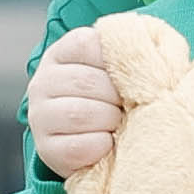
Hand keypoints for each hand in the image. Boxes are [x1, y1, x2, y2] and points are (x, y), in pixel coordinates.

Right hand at [23, 25, 127, 179]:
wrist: (91, 145)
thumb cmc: (109, 100)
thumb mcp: (114, 71)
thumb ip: (127, 55)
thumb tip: (153, 49)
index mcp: (60, 54)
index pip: (86, 44)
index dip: (115, 60)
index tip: (130, 75)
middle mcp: (43, 82)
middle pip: (85, 81)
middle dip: (117, 97)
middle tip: (127, 106)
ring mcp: (40, 116)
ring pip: (80, 114)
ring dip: (109, 121)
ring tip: (118, 124)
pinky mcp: (46, 149)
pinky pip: (78, 146)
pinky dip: (101, 145)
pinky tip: (108, 143)